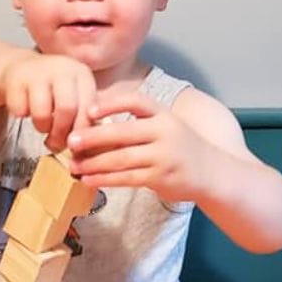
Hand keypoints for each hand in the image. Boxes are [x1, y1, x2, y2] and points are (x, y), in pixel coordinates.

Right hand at [1, 53, 96, 150]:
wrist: (22, 69)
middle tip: (56, 144)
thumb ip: (82, 119)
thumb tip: (83, 149)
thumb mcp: (74, 98)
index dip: (82, 132)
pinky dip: (22, 116)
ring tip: (42, 125)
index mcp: (83, 75)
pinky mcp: (16, 78)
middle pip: (67, 110)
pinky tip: (26, 110)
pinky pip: (20, 110)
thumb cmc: (54, 91)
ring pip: (42, 113)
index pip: (88, 109)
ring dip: (42, 127)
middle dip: (61, 133)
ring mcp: (38, 72)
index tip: (75, 144)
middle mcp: (63, 69)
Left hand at [66, 91, 211, 200]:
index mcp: (164, 115)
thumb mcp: (166, 126)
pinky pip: (126, 178)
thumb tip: (94, 121)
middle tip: (70, 141)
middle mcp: (165, 132)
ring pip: (121, 158)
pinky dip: (105, 179)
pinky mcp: (160, 177)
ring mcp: (163, 156)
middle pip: (123, 132)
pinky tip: (89, 179)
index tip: (89, 108)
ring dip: (94, 163)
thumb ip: (138, 123)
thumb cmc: (180, 147)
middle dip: (93, 137)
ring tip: (74, 165)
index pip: (136, 102)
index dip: (112, 103)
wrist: (211, 172)